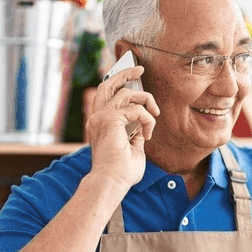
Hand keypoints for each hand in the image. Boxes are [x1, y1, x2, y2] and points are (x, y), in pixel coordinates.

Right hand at [86, 65, 159, 188]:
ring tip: (154, 114)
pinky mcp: (110, 120)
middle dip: (125, 73)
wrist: (111, 183)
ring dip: (146, 101)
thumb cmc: (121, 172)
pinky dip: (147, 119)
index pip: (107, 95)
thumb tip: (143, 125)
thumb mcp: (132, 148)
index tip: (133, 76)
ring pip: (126, 94)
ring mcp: (101, 117)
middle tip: (140, 68)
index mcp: (100, 123)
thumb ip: (135, 134)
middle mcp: (97, 117)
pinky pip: (136, 109)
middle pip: (108, 83)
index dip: (118, 82)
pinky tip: (147, 134)